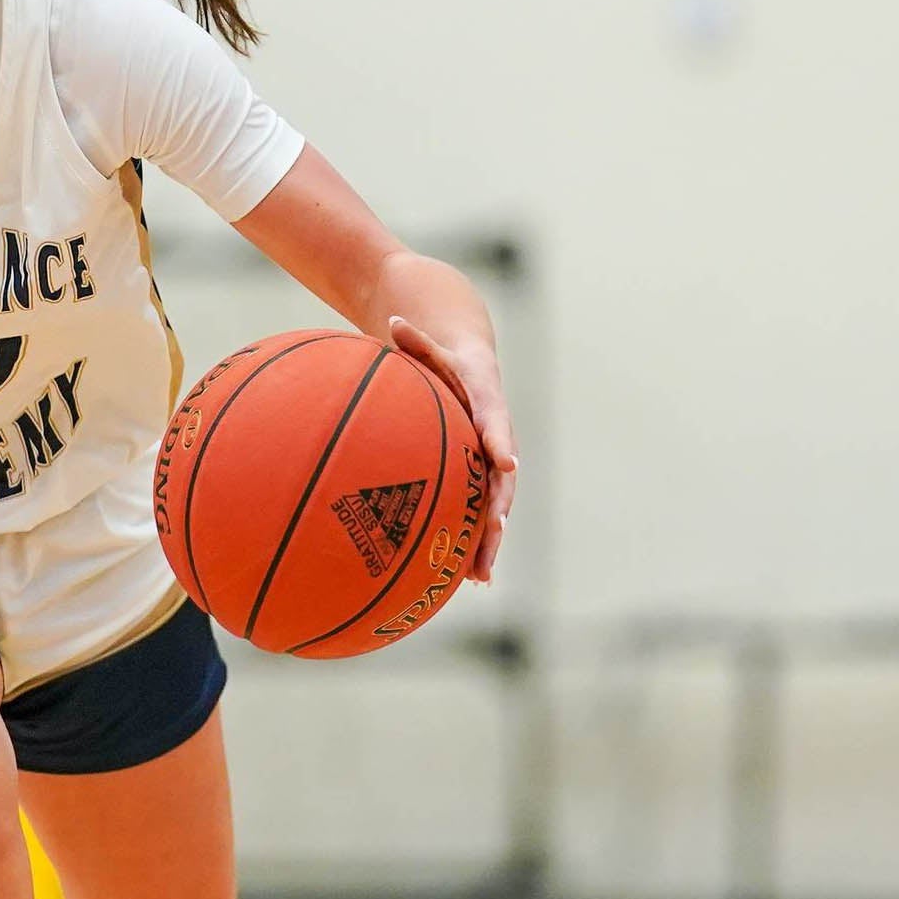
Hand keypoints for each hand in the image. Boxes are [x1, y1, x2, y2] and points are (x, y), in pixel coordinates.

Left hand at [389, 316, 518, 582]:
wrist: (472, 369)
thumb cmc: (445, 359)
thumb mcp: (431, 345)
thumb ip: (416, 339)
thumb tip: (392, 320)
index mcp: (489, 403)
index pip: (496, 422)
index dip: (500, 442)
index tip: (506, 463)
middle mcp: (497, 438)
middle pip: (502, 477)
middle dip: (499, 507)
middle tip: (495, 532)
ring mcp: (492, 462)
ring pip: (495, 505)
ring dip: (490, 539)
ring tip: (480, 575)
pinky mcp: (481, 479)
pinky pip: (480, 513)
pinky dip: (477, 541)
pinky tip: (468, 578)